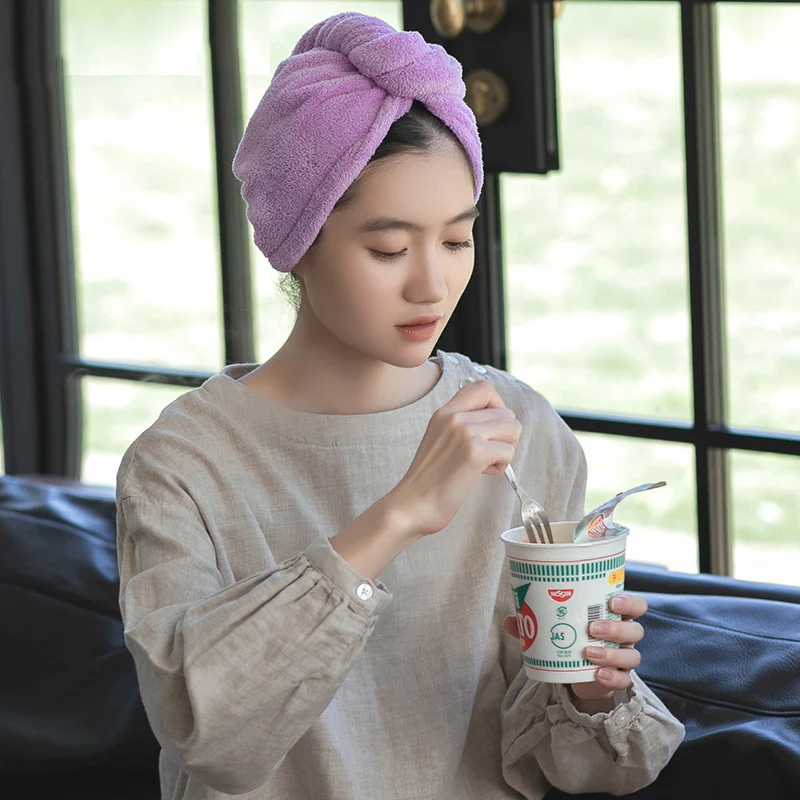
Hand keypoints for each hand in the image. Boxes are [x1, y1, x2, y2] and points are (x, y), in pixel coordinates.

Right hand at [390, 380, 520, 536]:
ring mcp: (465, 433)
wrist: (412, 504)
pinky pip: (508, 451)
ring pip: (513, 429)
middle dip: (504, 436)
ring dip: (505, 450)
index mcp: (445, 412)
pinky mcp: (475, 453)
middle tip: (487, 454)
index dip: (498, 405)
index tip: (493, 427)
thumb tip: (498, 421)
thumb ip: (461, 424)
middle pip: (506, 412)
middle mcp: (455, 417)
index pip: (483, 387)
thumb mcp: (439, 438)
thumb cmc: (429, 479)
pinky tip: (481, 474)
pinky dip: (501, 466)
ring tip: (483, 464)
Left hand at [503, 593, 646, 710]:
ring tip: (589, 652)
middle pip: (635, 629)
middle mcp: (624, 636)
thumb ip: (532, 623)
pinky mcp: (618, 679)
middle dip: (616, 628)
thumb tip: (509, 619)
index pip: (635, 605)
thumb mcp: (553, 628)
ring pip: (632, 655)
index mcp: (613, 616)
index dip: (629, 602)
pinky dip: (611, 677)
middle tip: (592, 627)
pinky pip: (623, 680)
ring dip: (612, 653)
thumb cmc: (569, 639)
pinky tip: (597, 674)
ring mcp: (623, 658)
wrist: (575, 673)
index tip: (613, 600)